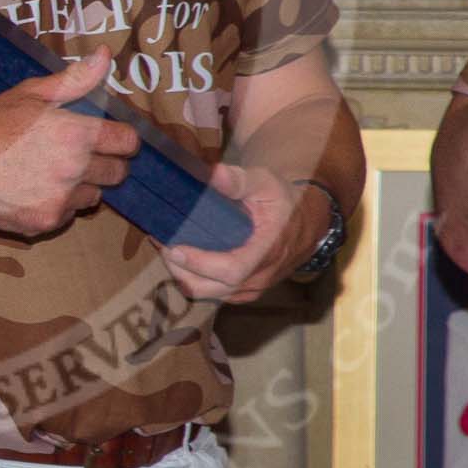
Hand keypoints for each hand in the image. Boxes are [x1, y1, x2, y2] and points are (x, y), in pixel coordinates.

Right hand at [0, 49, 139, 236]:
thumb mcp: (30, 93)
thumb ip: (74, 80)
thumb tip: (104, 56)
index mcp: (74, 133)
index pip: (128, 142)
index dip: (123, 138)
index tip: (112, 137)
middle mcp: (73, 169)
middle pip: (118, 173)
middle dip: (106, 162)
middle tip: (80, 154)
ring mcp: (60, 199)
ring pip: (95, 195)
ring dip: (83, 185)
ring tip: (53, 171)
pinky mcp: (46, 221)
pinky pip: (69, 213)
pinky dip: (60, 203)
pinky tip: (36, 189)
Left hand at [159, 164, 321, 302]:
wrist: (304, 223)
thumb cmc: (282, 200)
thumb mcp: (265, 182)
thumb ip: (238, 180)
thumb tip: (212, 173)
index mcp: (268, 250)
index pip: (232, 270)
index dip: (200, 263)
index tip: (176, 248)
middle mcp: (260, 277)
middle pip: (213, 289)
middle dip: (182, 271)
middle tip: (163, 245)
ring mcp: (252, 288)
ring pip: (210, 294)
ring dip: (184, 275)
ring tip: (168, 249)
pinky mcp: (244, 292)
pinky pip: (214, 294)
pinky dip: (194, 279)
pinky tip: (182, 258)